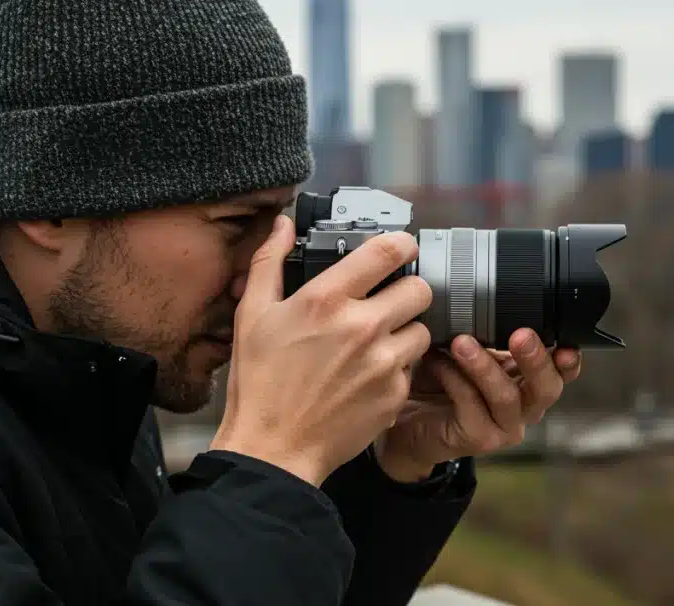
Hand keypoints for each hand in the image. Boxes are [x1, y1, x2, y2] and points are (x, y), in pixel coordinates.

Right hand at [210, 215, 431, 486]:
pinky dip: (396, 369)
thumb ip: (270, 261)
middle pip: (420, 288)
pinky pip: (411, 368)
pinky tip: (368, 376)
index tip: (400, 249)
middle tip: (389, 301)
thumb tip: (284, 224)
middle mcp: (361, 327)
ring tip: (376, 344)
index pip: (388, 251)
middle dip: (407, 290)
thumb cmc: (260, 382)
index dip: (402, 244)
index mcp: (326, 300)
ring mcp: (383, 363)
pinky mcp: (395, 394)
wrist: (274, 448)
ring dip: (404, 332)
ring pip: (421, 329)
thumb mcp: (252, 314)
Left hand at [375, 329, 582, 481]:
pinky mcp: (478, 439)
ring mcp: (503, 426)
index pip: (561, 372)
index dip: (569, 360)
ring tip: (462, 343)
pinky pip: (471, 405)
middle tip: (521, 335)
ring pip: (506, 397)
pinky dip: (454, 379)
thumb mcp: (468, 347)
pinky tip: (436, 361)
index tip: (566, 343)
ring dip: (485, 367)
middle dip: (536, 360)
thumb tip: (482, 287)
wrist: (407, 420)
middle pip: (546, 388)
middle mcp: (523, 406)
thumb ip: (484, 330)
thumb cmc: (440, 379)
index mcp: (527, 380)